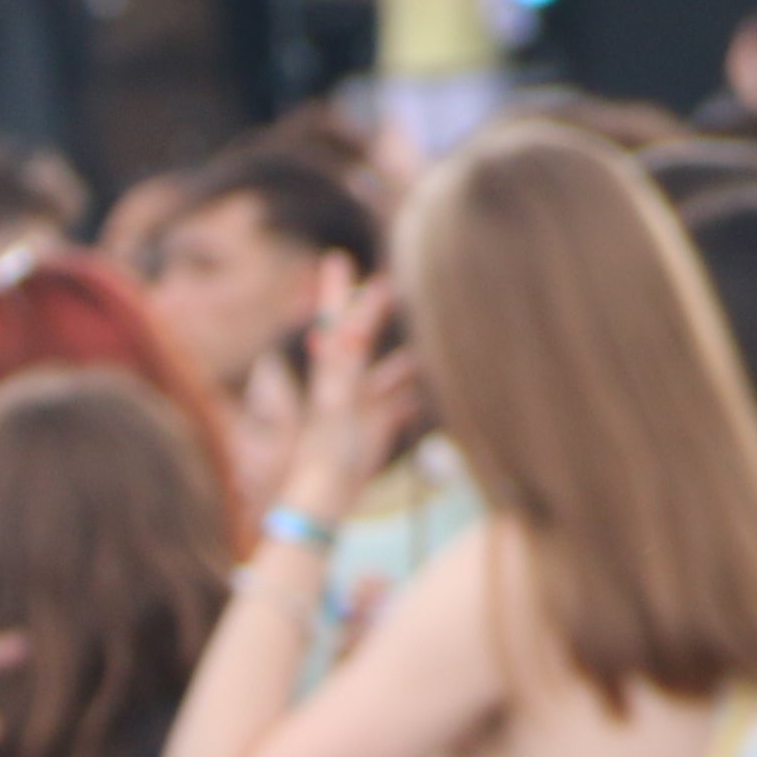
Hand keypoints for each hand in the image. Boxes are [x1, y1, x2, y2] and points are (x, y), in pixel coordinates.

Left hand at [277, 268, 405, 529]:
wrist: (326, 496)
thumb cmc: (329, 449)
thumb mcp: (337, 401)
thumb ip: (345, 363)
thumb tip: (351, 324)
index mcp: (334, 372)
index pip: (338, 322)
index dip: (338, 291)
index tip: (336, 259)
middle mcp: (347, 384)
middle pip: (362, 339)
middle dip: (375, 313)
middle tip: (390, 286)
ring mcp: (363, 406)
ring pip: (387, 373)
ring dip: (405, 359)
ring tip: (429, 344)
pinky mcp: (376, 429)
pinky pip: (398, 405)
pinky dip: (413, 396)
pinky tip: (430, 393)